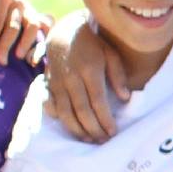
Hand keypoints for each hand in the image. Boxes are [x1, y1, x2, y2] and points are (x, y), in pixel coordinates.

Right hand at [43, 11, 127, 142]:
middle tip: (103, 141)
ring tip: (89, 140)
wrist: (64, 31)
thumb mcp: (111, 54)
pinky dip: (59, 118)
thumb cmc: (93, 44)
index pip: (98, 101)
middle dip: (93, 129)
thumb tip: (125, 98)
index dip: (105, 120)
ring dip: (76, 129)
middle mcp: (70, 78)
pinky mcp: (47, 84)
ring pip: (64, 112)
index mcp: (89, 70)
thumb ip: (119, 76)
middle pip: (81, 111)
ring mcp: (56, 82)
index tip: (113, 133)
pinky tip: (70, 128)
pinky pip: (50, 105)